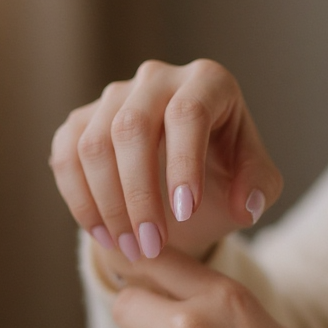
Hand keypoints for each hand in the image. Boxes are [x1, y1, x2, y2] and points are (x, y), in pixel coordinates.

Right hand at [49, 59, 282, 270]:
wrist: (185, 182)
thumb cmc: (226, 175)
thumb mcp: (255, 182)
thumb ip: (261, 187)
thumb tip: (247, 204)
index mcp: (207, 82)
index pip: (187, 113)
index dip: (183, 163)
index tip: (185, 212)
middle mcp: (156, 78)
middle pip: (132, 127)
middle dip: (139, 194)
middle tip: (152, 245)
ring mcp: (113, 97)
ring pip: (94, 145)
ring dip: (109, 205)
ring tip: (133, 250)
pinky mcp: (81, 121)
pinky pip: (66, 157)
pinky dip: (80, 201)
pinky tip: (104, 235)